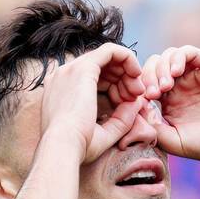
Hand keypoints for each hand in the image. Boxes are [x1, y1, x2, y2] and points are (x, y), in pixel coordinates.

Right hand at [40, 43, 145, 163]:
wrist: (63, 148)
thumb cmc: (77, 148)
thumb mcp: (104, 133)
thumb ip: (121, 118)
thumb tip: (138, 102)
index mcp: (62, 91)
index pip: (93, 80)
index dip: (116, 89)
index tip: (128, 104)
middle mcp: (64, 76)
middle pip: (101, 67)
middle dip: (124, 79)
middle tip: (137, 96)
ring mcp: (71, 70)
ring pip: (107, 57)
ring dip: (127, 71)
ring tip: (138, 90)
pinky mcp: (84, 68)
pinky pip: (111, 50)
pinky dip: (127, 58)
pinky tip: (137, 73)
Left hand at [139, 45, 199, 166]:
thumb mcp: (172, 141)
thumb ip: (152, 125)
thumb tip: (134, 106)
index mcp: (169, 103)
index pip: (145, 84)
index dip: (138, 89)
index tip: (141, 103)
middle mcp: (181, 86)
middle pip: (153, 67)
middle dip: (147, 77)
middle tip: (151, 94)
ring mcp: (195, 75)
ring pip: (168, 56)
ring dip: (160, 68)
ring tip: (164, 87)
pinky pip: (188, 52)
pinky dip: (177, 58)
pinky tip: (174, 74)